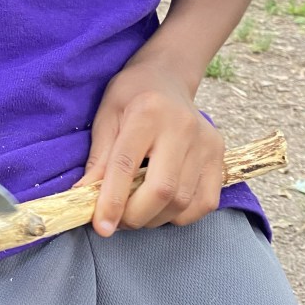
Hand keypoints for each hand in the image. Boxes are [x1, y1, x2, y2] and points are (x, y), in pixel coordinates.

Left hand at [74, 62, 224, 236]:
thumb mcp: (106, 117)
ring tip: (136, 211)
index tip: (101, 227)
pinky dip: (179, 216)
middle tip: (117, 220)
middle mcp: (183, 128)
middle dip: (134, 216)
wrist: (167, 77)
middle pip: (162, 191)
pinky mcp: (220, 157)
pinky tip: (162, 206)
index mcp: (148, 112)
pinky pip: (204, 204)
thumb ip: (98, 159)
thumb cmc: (131, 96)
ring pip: (183, 202)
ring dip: (154, 219)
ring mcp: (206, 144)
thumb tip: (84, 197)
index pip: (126, 166)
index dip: (112, 202)